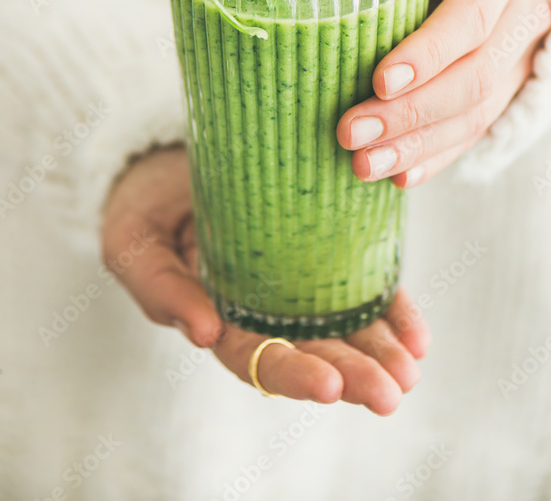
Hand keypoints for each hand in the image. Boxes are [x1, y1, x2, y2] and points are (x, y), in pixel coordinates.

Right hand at [102, 146, 430, 414]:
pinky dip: (391, 309)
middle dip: (353, 374)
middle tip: (390, 391)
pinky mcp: (323, 245)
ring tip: (411, 368)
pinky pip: (362, 282)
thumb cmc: (146, 205)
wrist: (169, 159)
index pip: (257, 358)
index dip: (292, 374)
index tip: (329, 385)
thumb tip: (204, 332)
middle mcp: (264, 307)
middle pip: (311, 351)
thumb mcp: (134, 243)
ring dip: (381, 350)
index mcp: (218, 315)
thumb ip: (161, 287)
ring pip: (345, 325)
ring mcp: (298, 280)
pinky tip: (416, 334)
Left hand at [337, 0, 550, 187]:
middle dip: (409, 112)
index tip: (379, 81)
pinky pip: (479, 132)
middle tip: (350, 133)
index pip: (470, 15)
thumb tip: (307, 4)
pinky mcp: (515, 90)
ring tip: (363, 165)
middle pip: (474, 76)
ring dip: (417, 146)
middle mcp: (524, 12)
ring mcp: (525, 58)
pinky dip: (437, 157)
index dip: (428, 53)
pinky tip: (400, 176)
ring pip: (478, 113)